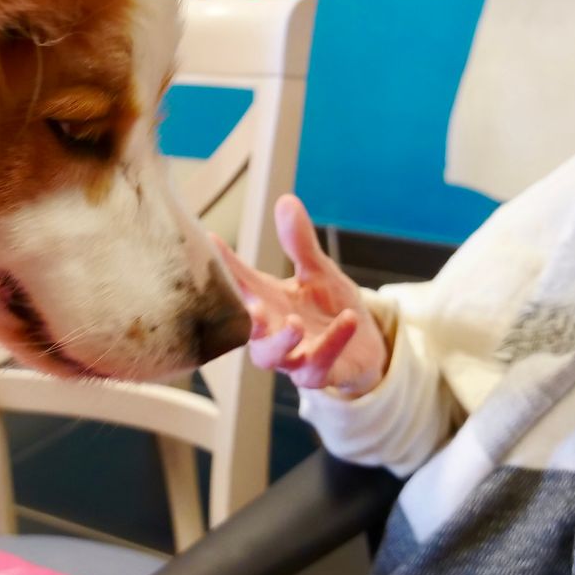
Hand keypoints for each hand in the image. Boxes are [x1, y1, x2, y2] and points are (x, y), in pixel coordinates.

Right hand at [211, 195, 389, 396]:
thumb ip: (299, 243)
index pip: (239, 283)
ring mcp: (293, 357)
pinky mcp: (321, 373)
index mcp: (268, 303)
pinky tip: (348, 318)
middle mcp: (273, 332)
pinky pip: (320, 365)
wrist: (364, 345)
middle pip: (246, 331)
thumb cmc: (331, 308)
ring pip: (273, 357)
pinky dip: (333, 342)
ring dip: (281, 341)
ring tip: (294, 321)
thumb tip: (285, 200)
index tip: (209, 241)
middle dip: (244, 320)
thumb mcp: (318, 271)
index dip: (223, 265)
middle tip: (249, 307)